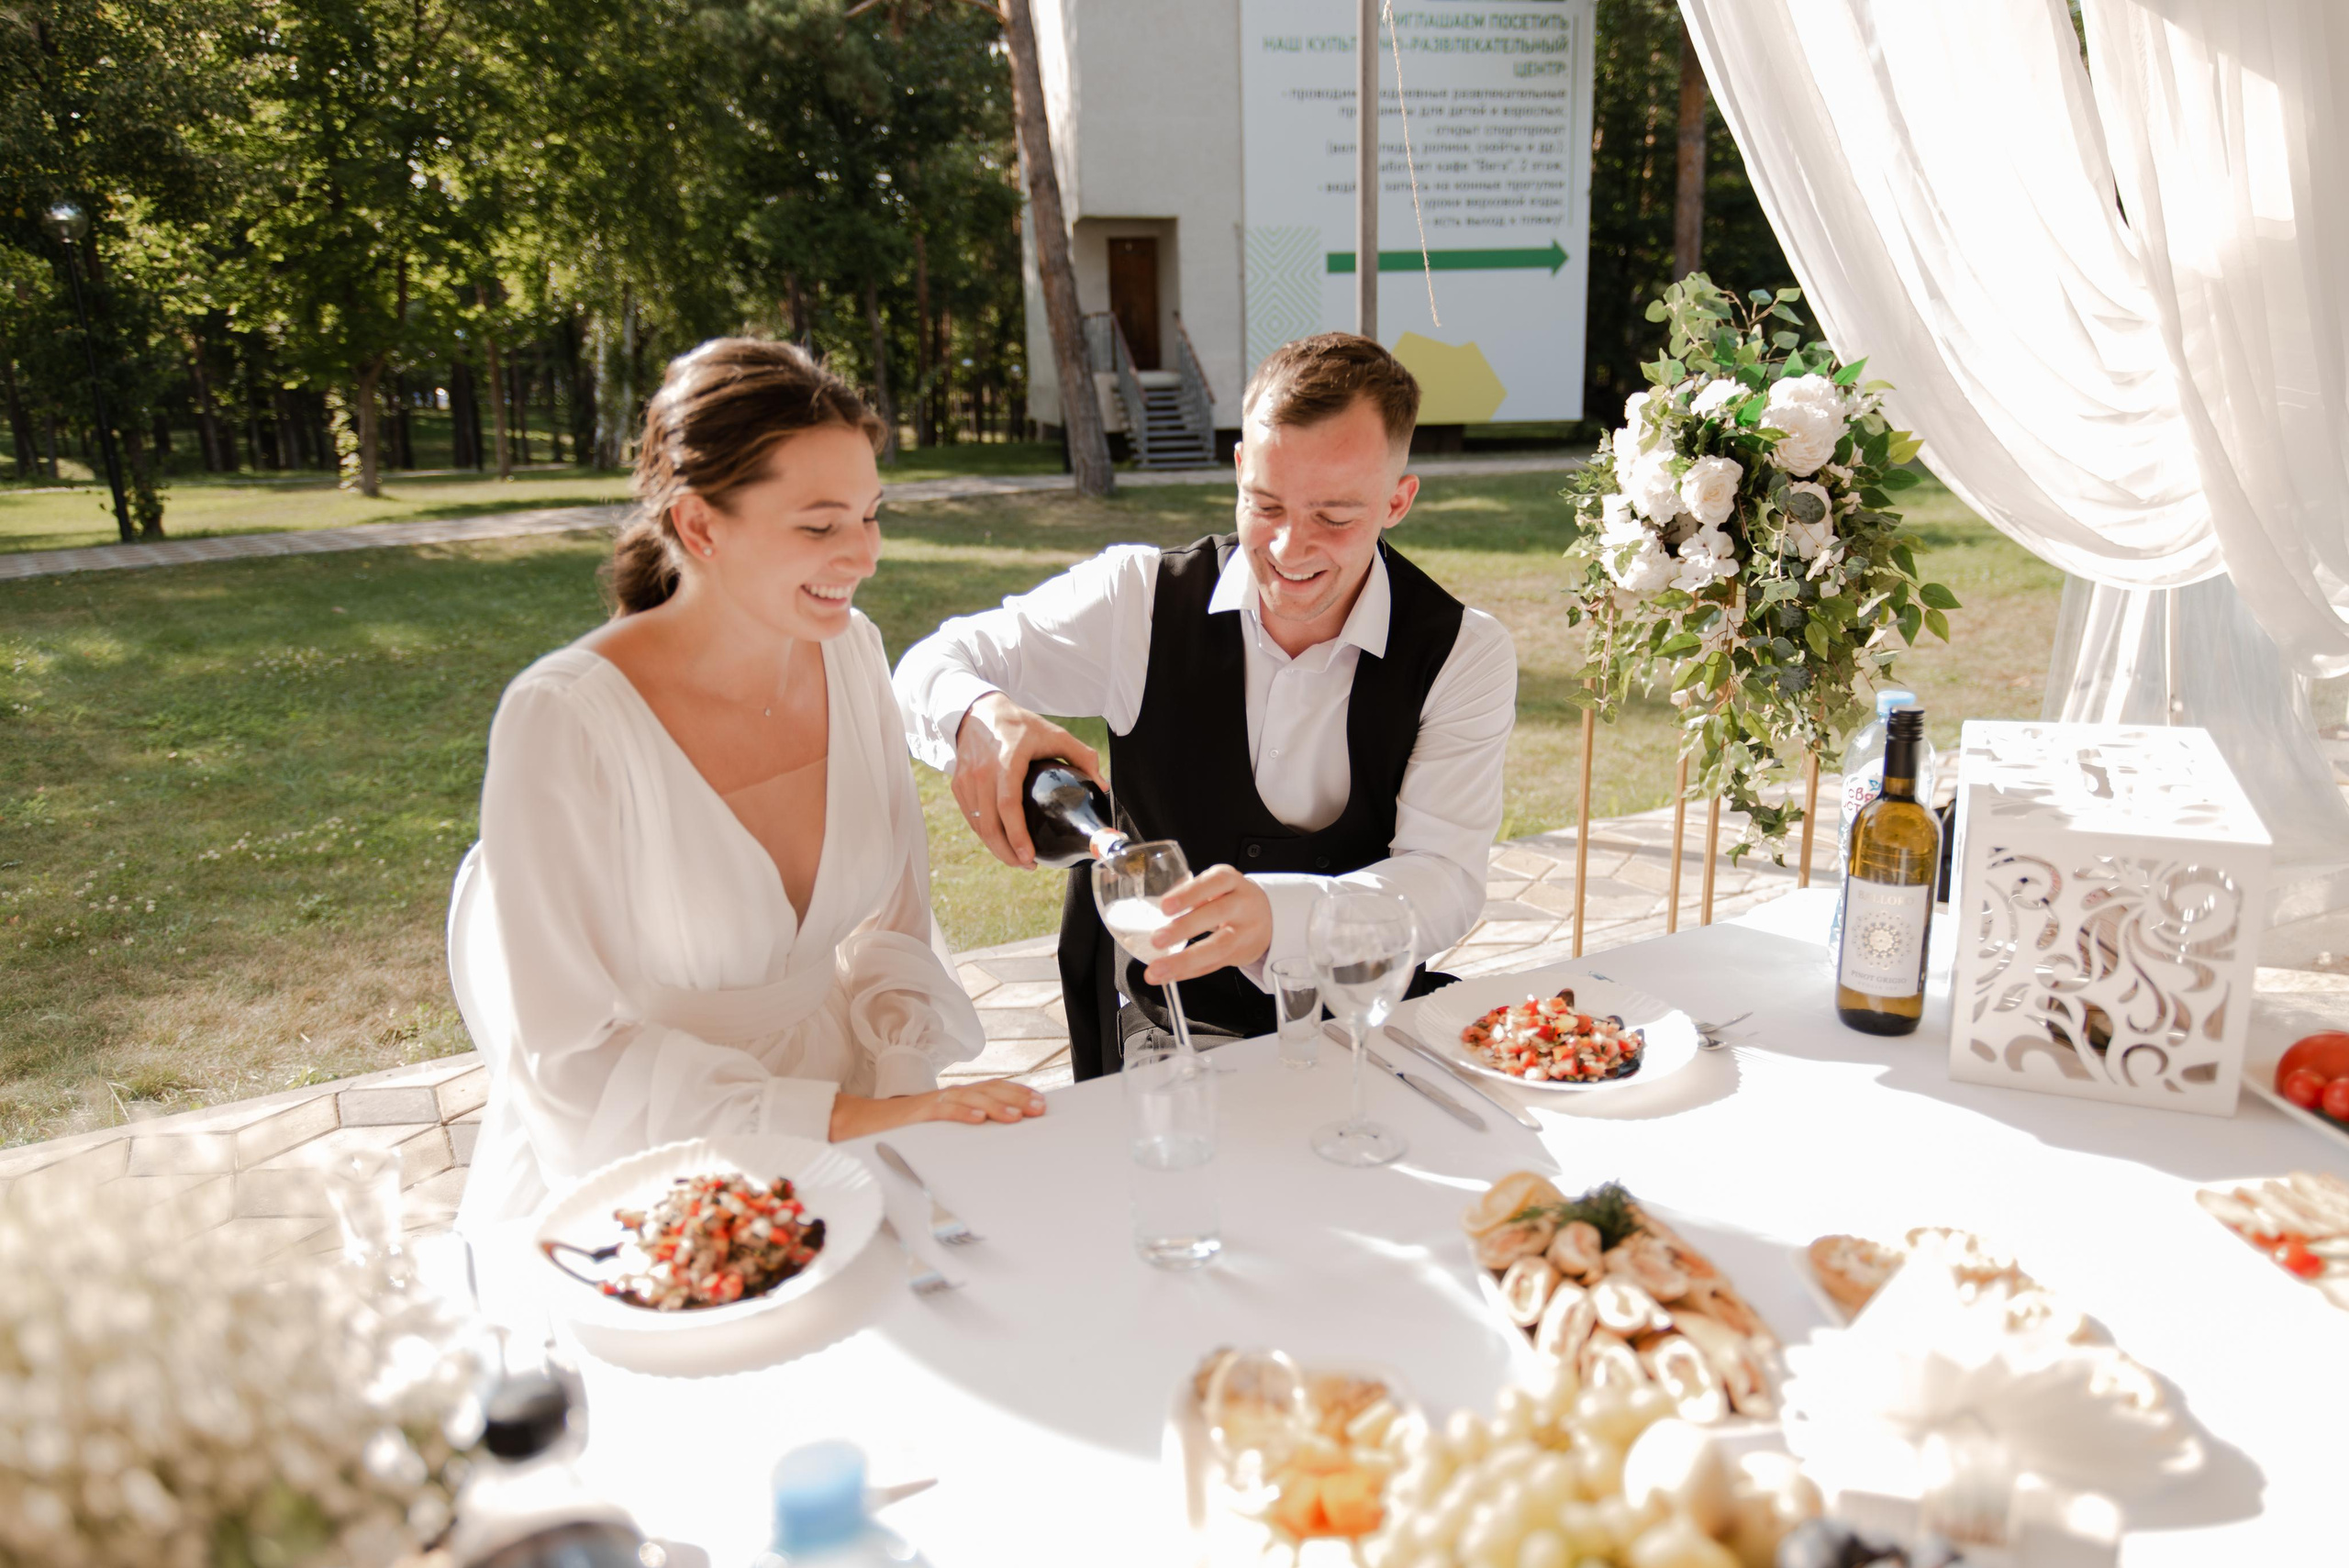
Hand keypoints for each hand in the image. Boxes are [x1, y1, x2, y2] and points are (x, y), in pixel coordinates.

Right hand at [829, 1080, 1046, 1139]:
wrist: (861, 1123)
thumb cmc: (903, 1128)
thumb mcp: (940, 1127)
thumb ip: (962, 1127)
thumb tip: (992, 1135)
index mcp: (956, 1098)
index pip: (993, 1089)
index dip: (1018, 1093)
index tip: (1041, 1102)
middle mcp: (948, 1095)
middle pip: (988, 1089)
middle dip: (1017, 1097)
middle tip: (1039, 1108)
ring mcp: (933, 1102)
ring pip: (970, 1098)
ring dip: (996, 1105)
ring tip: (1018, 1115)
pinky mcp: (917, 1114)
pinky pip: (942, 1110)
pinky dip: (962, 1113)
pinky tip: (979, 1118)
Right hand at [952, 691, 1103, 868]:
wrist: (978, 709)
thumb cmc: (1019, 723)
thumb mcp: (1054, 732)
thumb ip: (1082, 755)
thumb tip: (1102, 785)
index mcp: (1006, 761)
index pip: (1008, 806)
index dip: (1017, 835)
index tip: (1029, 857)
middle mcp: (982, 773)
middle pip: (990, 824)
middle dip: (1007, 853)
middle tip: (1028, 866)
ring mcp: (966, 780)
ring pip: (978, 825)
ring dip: (996, 848)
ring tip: (1017, 859)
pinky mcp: (958, 785)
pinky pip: (971, 818)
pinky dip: (985, 834)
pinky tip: (1001, 842)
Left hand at [1141, 864, 1271, 984]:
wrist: (1269, 918)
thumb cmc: (1233, 898)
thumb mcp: (1217, 884)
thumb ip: (1193, 893)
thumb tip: (1161, 909)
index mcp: (1232, 881)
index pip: (1213, 883)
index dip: (1189, 894)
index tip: (1165, 906)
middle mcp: (1242, 905)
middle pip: (1216, 915)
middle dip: (1184, 928)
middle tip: (1157, 939)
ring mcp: (1243, 932)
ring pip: (1216, 948)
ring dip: (1183, 961)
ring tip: (1157, 969)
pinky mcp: (1239, 954)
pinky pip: (1212, 965)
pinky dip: (1187, 972)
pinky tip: (1167, 976)